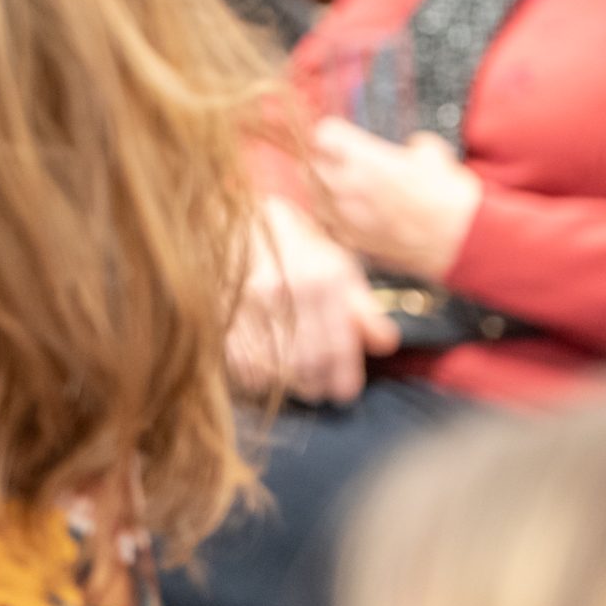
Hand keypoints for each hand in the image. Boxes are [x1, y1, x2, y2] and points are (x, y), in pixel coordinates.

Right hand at [227, 198, 398, 403]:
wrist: (229, 214)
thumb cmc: (288, 239)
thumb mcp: (333, 261)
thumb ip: (361, 304)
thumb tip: (384, 344)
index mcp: (323, 279)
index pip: (338, 346)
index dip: (343, 378)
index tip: (344, 391)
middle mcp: (289, 291)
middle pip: (309, 362)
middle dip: (318, 384)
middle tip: (319, 391)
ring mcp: (250, 302)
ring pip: (277, 365)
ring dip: (289, 384)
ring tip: (296, 386)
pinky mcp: (221, 309)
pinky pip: (241, 360)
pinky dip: (254, 376)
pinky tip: (263, 374)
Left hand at [309, 119, 483, 281]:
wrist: (460, 242)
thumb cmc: (449, 196)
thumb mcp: (433, 154)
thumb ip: (410, 146)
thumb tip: (408, 148)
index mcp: (362, 159)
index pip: (323, 134)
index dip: (334, 133)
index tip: (341, 136)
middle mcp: (344, 186)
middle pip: (312, 162)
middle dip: (325, 159)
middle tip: (342, 161)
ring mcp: (342, 216)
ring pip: (313, 193)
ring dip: (324, 186)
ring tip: (346, 187)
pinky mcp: (348, 240)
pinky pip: (326, 221)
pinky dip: (333, 214)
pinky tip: (351, 213)